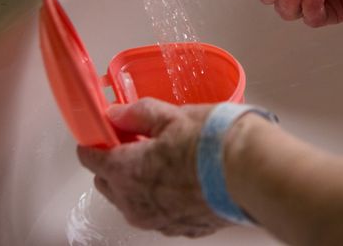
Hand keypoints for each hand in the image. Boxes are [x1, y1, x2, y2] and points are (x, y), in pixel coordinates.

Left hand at [77, 98, 226, 237]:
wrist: (252, 172)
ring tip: (165, 159)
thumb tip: (118, 114)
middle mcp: (134, 203)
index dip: (96, 140)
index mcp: (125, 171)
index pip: (90, 157)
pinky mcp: (182, 229)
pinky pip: (160, 213)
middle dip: (115, 162)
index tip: (105, 130)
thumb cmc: (213, 142)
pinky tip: (183, 178)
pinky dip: (163, 197)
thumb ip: (138, 114)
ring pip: (132, 201)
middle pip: (107, 182)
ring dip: (138, 182)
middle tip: (137, 140)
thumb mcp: (172, 116)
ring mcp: (158, 221)